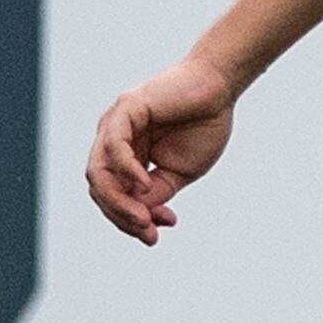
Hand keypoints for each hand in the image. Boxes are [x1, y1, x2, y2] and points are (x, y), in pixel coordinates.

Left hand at [86, 51, 235, 243]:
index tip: (155, 236)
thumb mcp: (179, 171)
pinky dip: (125, 170)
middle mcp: (112, 142)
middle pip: (101, 189)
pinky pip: (114, 148)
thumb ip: (155, 193)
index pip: (113, 197)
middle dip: (121, 216)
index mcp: (125, 157)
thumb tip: (137, 218)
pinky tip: (144, 184)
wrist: (223, 86)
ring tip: (143, 216)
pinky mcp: (125, 110)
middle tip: (148, 231)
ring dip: (118, 201)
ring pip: (98, 174)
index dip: (128, 221)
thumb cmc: (204, 123)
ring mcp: (114, 125)